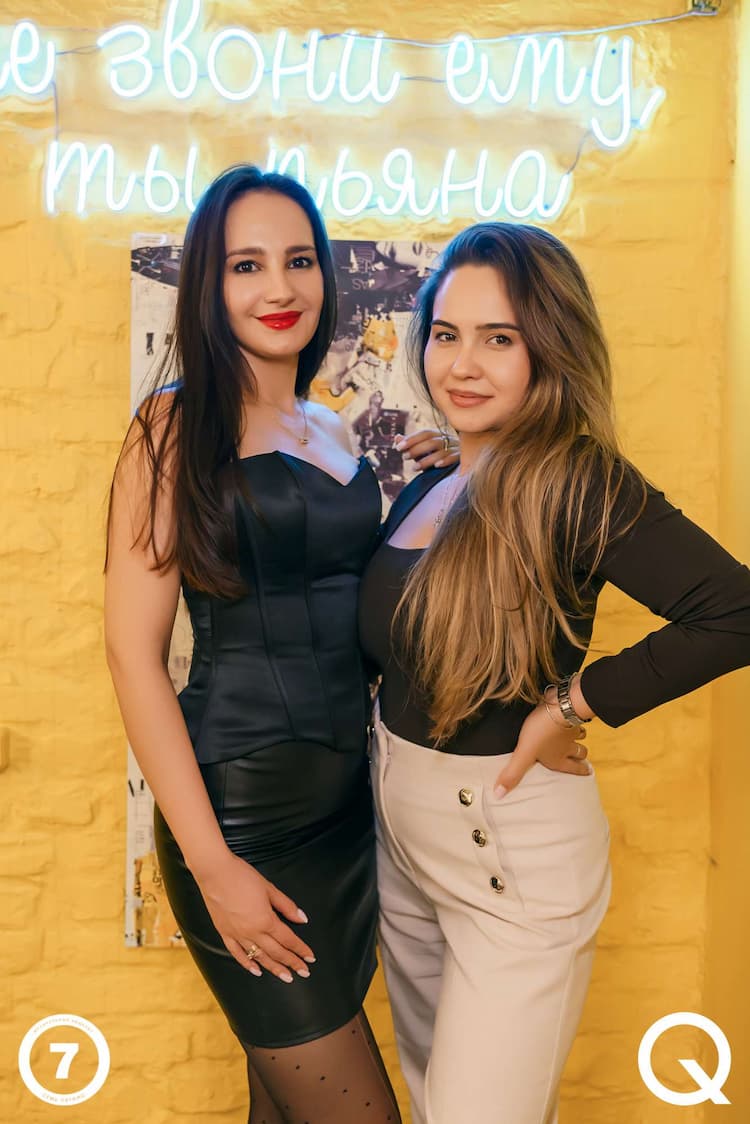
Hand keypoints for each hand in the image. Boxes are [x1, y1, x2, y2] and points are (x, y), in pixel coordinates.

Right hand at [195, 851, 314, 981]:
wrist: (214, 872)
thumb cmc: (242, 876)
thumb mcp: (269, 888)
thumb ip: (286, 906)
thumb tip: (302, 919)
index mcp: (265, 920)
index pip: (288, 939)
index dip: (300, 949)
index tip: (310, 957)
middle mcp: (252, 932)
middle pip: (276, 952)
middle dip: (292, 963)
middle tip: (304, 973)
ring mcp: (237, 934)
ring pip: (259, 957)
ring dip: (274, 968)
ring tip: (286, 977)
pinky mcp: (224, 933)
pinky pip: (237, 953)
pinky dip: (247, 964)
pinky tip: (256, 970)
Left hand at [395, 429, 458, 468]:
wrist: (460, 467)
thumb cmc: (438, 459)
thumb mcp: (423, 453)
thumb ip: (411, 445)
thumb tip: (397, 437)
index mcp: (438, 436)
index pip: (424, 433)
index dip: (411, 439)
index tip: (398, 447)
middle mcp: (448, 439)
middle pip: (432, 441)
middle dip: (416, 449)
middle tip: (405, 457)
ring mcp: (456, 448)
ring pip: (441, 451)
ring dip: (426, 459)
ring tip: (414, 468)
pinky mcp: (462, 458)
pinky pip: (454, 458)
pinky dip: (445, 461)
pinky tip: (436, 466)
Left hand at [493, 695, 589, 797]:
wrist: (558, 706)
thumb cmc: (543, 732)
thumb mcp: (524, 754)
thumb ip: (513, 773)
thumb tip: (499, 795)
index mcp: (558, 758)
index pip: (573, 768)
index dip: (581, 771)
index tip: (588, 772)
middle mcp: (567, 746)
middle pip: (580, 753)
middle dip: (581, 756)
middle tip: (583, 758)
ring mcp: (571, 729)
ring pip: (580, 735)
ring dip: (579, 737)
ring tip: (577, 738)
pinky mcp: (569, 713)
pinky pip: (574, 718)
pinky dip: (573, 720)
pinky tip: (567, 717)